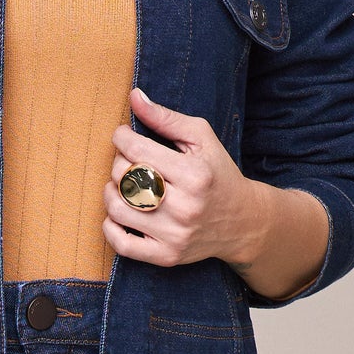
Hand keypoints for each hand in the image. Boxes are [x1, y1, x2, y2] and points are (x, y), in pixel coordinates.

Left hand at [102, 88, 254, 270]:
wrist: (243, 222)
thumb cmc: (218, 174)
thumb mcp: (202, 138)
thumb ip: (167, 118)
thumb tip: (134, 97)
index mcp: (194, 173)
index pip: (136, 150)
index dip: (121, 137)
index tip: (124, 136)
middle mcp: (184, 206)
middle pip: (124, 177)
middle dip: (119, 162)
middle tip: (129, 161)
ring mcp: (174, 234)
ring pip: (117, 208)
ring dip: (111, 192)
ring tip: (124, 185)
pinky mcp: (166, 256)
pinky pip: (121, 244)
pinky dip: (110, 227)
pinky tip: (120, 213)